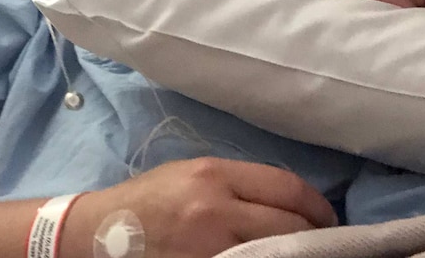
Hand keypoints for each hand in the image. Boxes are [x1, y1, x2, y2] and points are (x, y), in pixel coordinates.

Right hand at [61, 157, 335, 257]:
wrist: (97, 234)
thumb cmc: (147, 200)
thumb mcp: (190, 174)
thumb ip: (236, 184)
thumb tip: (287, 199)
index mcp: (213, 175)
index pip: (287, 188)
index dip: (317, 204)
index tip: (327, 215)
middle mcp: (214, 210)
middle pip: (289, 224)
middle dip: (314, 233)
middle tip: (325, 238)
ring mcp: (209, 248)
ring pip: (275, 251)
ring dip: (296, 252)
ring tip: (304, 253)